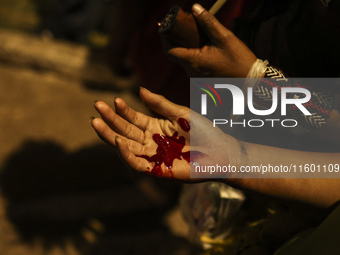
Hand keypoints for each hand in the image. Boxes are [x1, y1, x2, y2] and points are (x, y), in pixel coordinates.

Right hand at [91, 87, 239, 180]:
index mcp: (155, 127)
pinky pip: (137, 163)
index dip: (122, 110)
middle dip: (110, 120)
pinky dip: (126, 154)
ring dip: (110, 135)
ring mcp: (153, 156)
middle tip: (96, 107)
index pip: (133, 118)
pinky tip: (118, 141)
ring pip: (125, 147)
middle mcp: (151, 142)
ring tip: (97, 122)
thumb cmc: (204, 132)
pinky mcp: (157, 170)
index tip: (113, 99)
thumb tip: (138, 89)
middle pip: (125, 131)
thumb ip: (160, 104)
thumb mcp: (180, 114)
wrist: (221, 152)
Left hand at [162, 4, 256, 77]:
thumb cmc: (239, 61)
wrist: (250, 82)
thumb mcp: (225, 37)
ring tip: (196, 32)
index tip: (165, 26)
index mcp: (194, 62)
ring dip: (186, 46)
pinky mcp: (202, 80)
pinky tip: (204, 45)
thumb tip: (195, 8)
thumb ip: (208, 22)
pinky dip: (194, 53)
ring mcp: (196, 78)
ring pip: (185, 59)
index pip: (169, 51)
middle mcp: (191, 72)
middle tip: (183, 24)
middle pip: (176, 54)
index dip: (165, 38)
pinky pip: (193, 64)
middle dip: (177, 38)